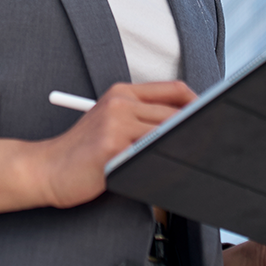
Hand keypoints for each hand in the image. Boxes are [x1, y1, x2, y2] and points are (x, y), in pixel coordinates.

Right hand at [29, 81, 196, 208]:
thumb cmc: (83, 152)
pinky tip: (176, 175)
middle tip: (217, 147)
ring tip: (201, 162)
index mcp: (122, 93)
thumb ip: (143, 119)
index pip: (175, 90)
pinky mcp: (112, 148)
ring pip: (167, 134)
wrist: (47, 168)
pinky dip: (167, 166)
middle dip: (199, 131)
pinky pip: (151, 156)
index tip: (212, 122)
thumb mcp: (110, 123)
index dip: (200, 104)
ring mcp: (116, 124)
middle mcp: (120, 103)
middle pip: (177, 113)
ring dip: (186, 149)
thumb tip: (189, 127)